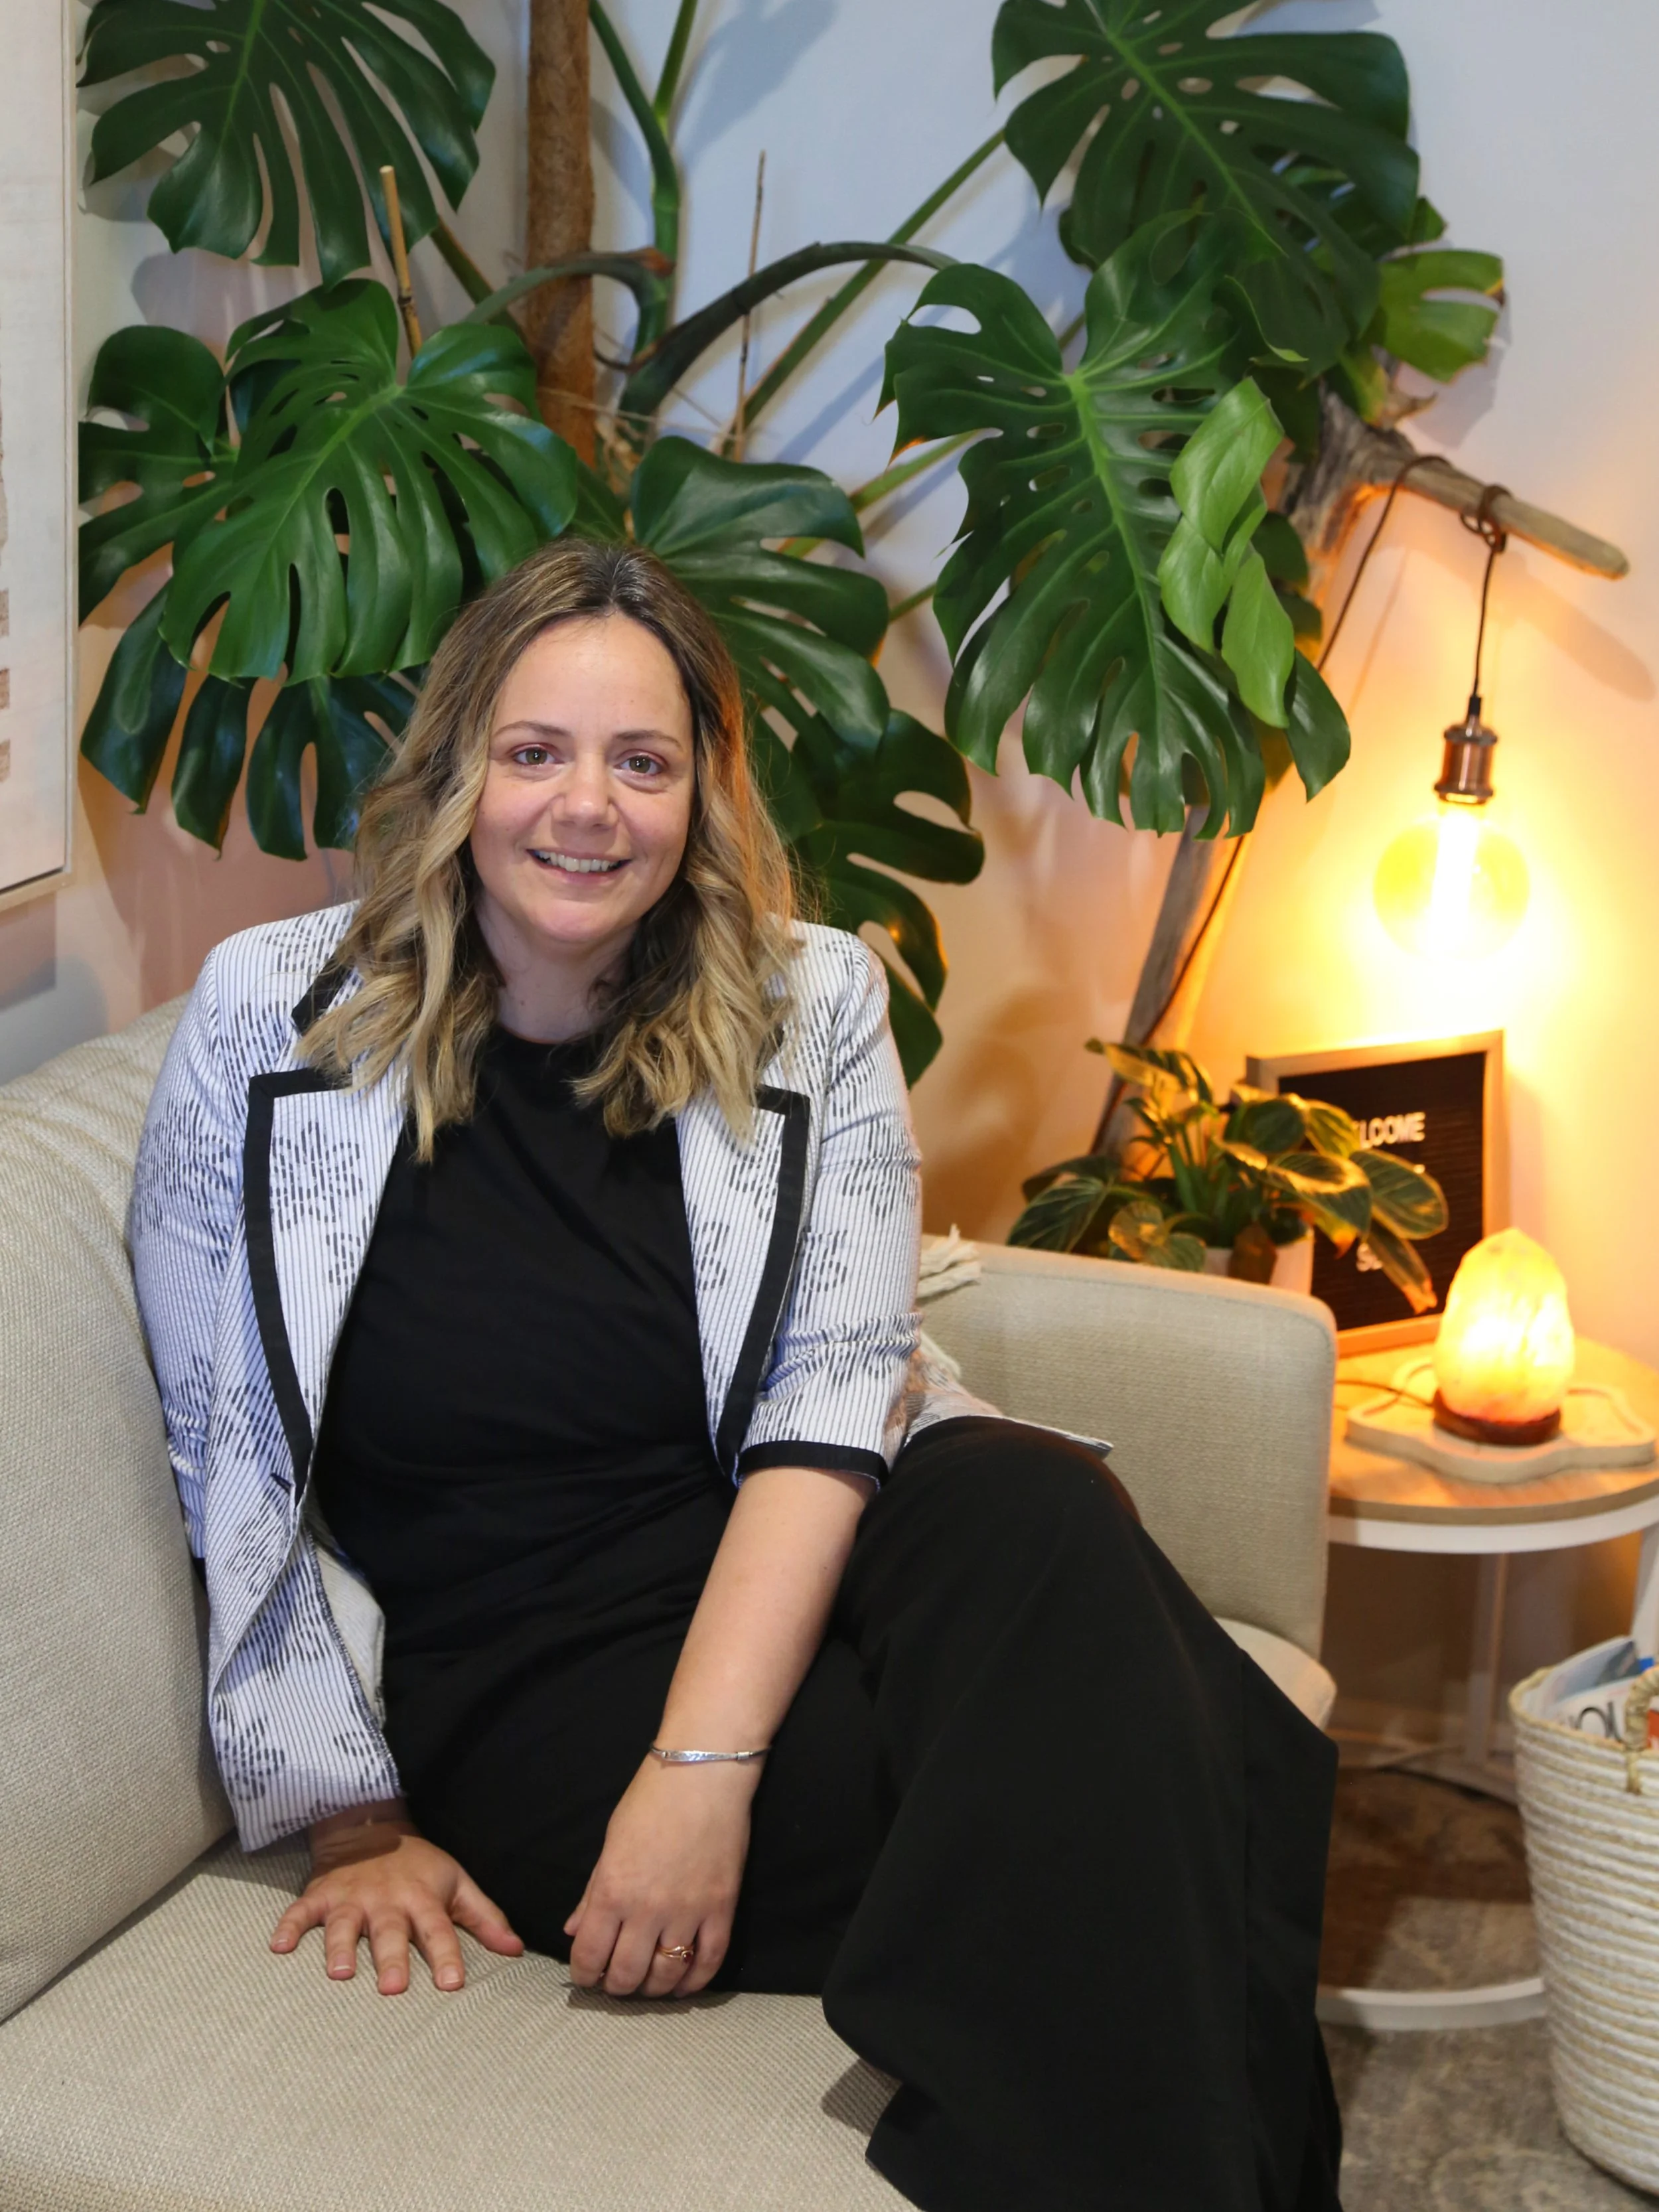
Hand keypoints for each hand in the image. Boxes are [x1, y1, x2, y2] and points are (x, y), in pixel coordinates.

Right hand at [272, 1809, 523, 1995]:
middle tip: (392, 1989)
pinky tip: (278, 1948)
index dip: (447, 1956)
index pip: (439, 1931)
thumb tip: (516, 1950)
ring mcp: (350, 1897)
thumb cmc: (419, 1864)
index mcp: (422, 1899)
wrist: (370, 1826)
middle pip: (390, 1933)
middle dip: (391, 1960)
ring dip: (341, 1948)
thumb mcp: (457, 1882)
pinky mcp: (320, 1894)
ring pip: (345, 1925)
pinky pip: (301, 1912)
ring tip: (339, 1974)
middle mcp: (386, 1901)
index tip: (453, 1985)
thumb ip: (484, 1917)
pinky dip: (288, 1927)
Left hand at [565, 1755, 755, 1998]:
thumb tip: (575, 1931)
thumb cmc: (650, 1800)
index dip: (584, 1975)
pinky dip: (694, 1982)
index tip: (586, 1976)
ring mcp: (688, 1913)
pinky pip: (709, 1962)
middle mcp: (647, 1910)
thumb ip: (593, 1892)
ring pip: (666, 1975)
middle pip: (627, 1975)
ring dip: (653, 1989)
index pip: (590, 1955)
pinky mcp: (722, 1910)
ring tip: (647, 1984)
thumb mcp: (611, 1843)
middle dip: (616, 1987)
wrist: (703, 1774)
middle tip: (616, 1982)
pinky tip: (683, 1984)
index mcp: (612, 1890)